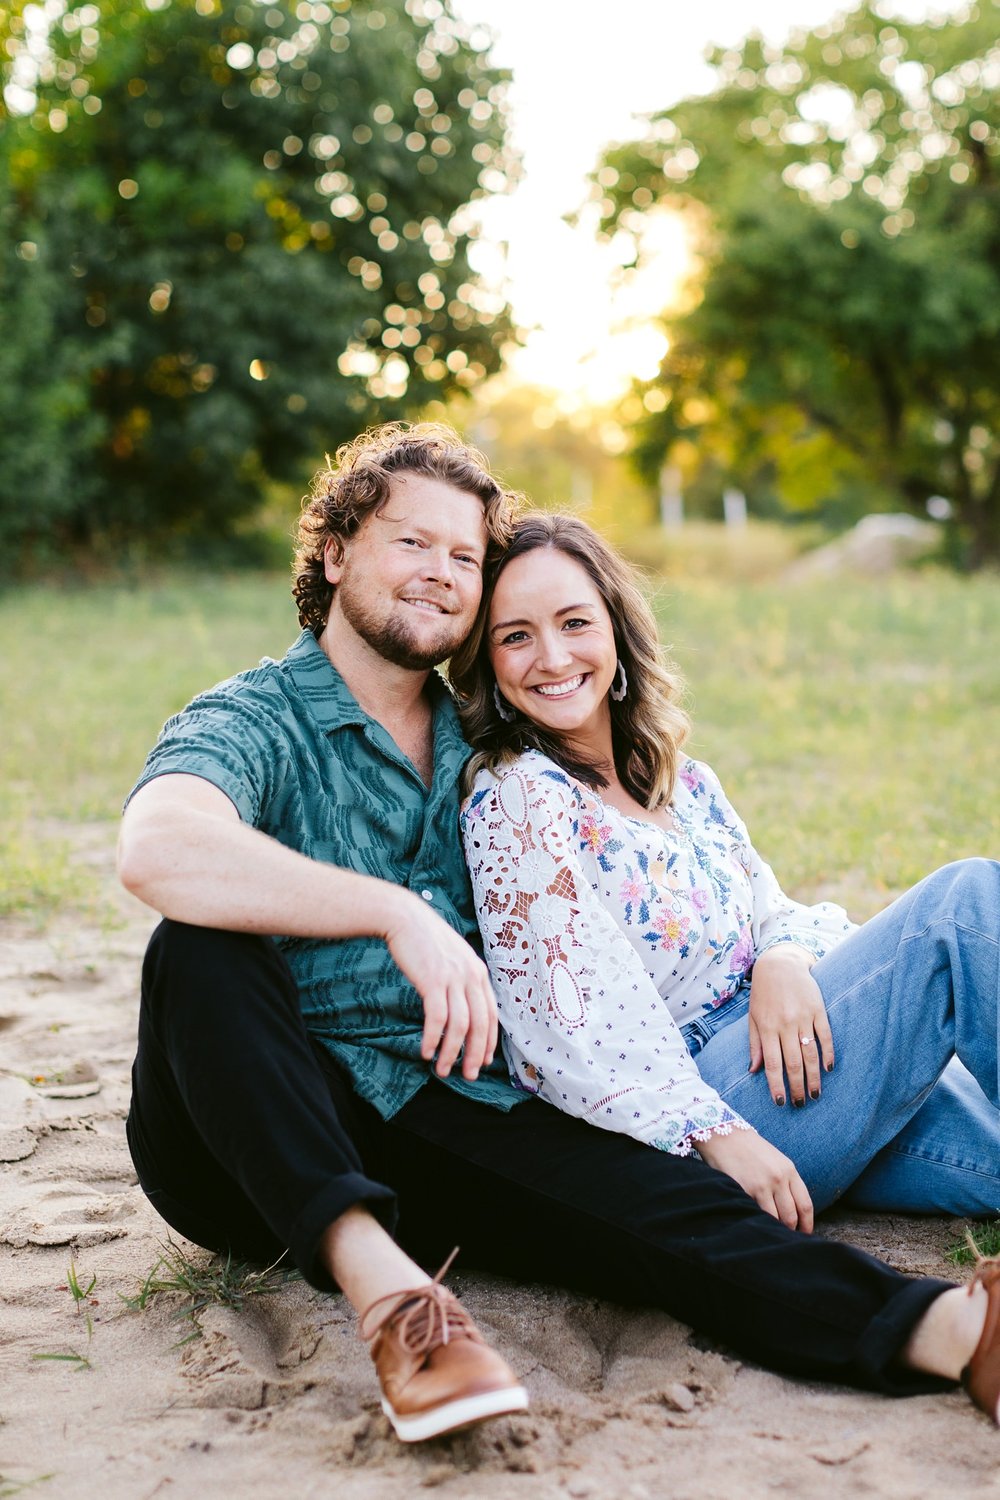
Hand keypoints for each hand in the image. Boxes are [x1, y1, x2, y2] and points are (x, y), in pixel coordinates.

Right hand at [383, 894, 497, 1081]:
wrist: (405, 918)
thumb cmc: (426, 939)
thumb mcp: (454, 957)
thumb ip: (462, 979)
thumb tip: (462, 1007)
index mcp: (479, 972)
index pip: (491, 1014)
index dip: (489, 1041)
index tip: (484, 1061)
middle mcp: (471, 976)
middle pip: (480, 1024)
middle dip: (475, 1054)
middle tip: (468, 1075)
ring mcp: (453, 978)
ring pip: (460, 1025)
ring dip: (451, 1052)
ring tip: (442, 1069)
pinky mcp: (433, 980)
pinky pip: (437, 1018)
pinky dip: (432, 1038)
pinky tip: (425, 1051)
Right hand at [696, 1127, 813, 1231]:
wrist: (724, 1135)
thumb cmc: (749, 1149)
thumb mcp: (775, 1160)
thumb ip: (786, 1181)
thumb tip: (793, 1210)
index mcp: (789, 1170)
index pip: (805, 1205)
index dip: (807, 1225)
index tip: (804, 1234)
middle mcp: (779, 1178)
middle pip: (791, 1216)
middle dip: (790, 1231)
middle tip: (786, 1238)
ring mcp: (762, 1185)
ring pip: (775, 1219)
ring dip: (774, 1229)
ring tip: (770, 1233)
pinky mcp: (745, 1190)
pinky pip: (756, 1213)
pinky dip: (758, 1221)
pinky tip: (756, 1223)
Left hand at [748, 945, 833, 1106]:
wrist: (780, 963)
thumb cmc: (764, 993)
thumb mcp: (753, 1016)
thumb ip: (755, 1044)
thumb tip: (753, 1071)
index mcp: (766, 1027)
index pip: (772, 1063)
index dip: (776, 1085)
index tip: (780, 1102)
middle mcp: (785, 1024)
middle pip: (793, 1062)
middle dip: (797, 1087)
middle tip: (800, 1104)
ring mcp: (802, 1017)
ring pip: (810, 1053)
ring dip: (813, 1077)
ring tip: (815, 1094)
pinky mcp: (818, 1009)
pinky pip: (825, 1036)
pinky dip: (828, 1054)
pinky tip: (828, 1069)